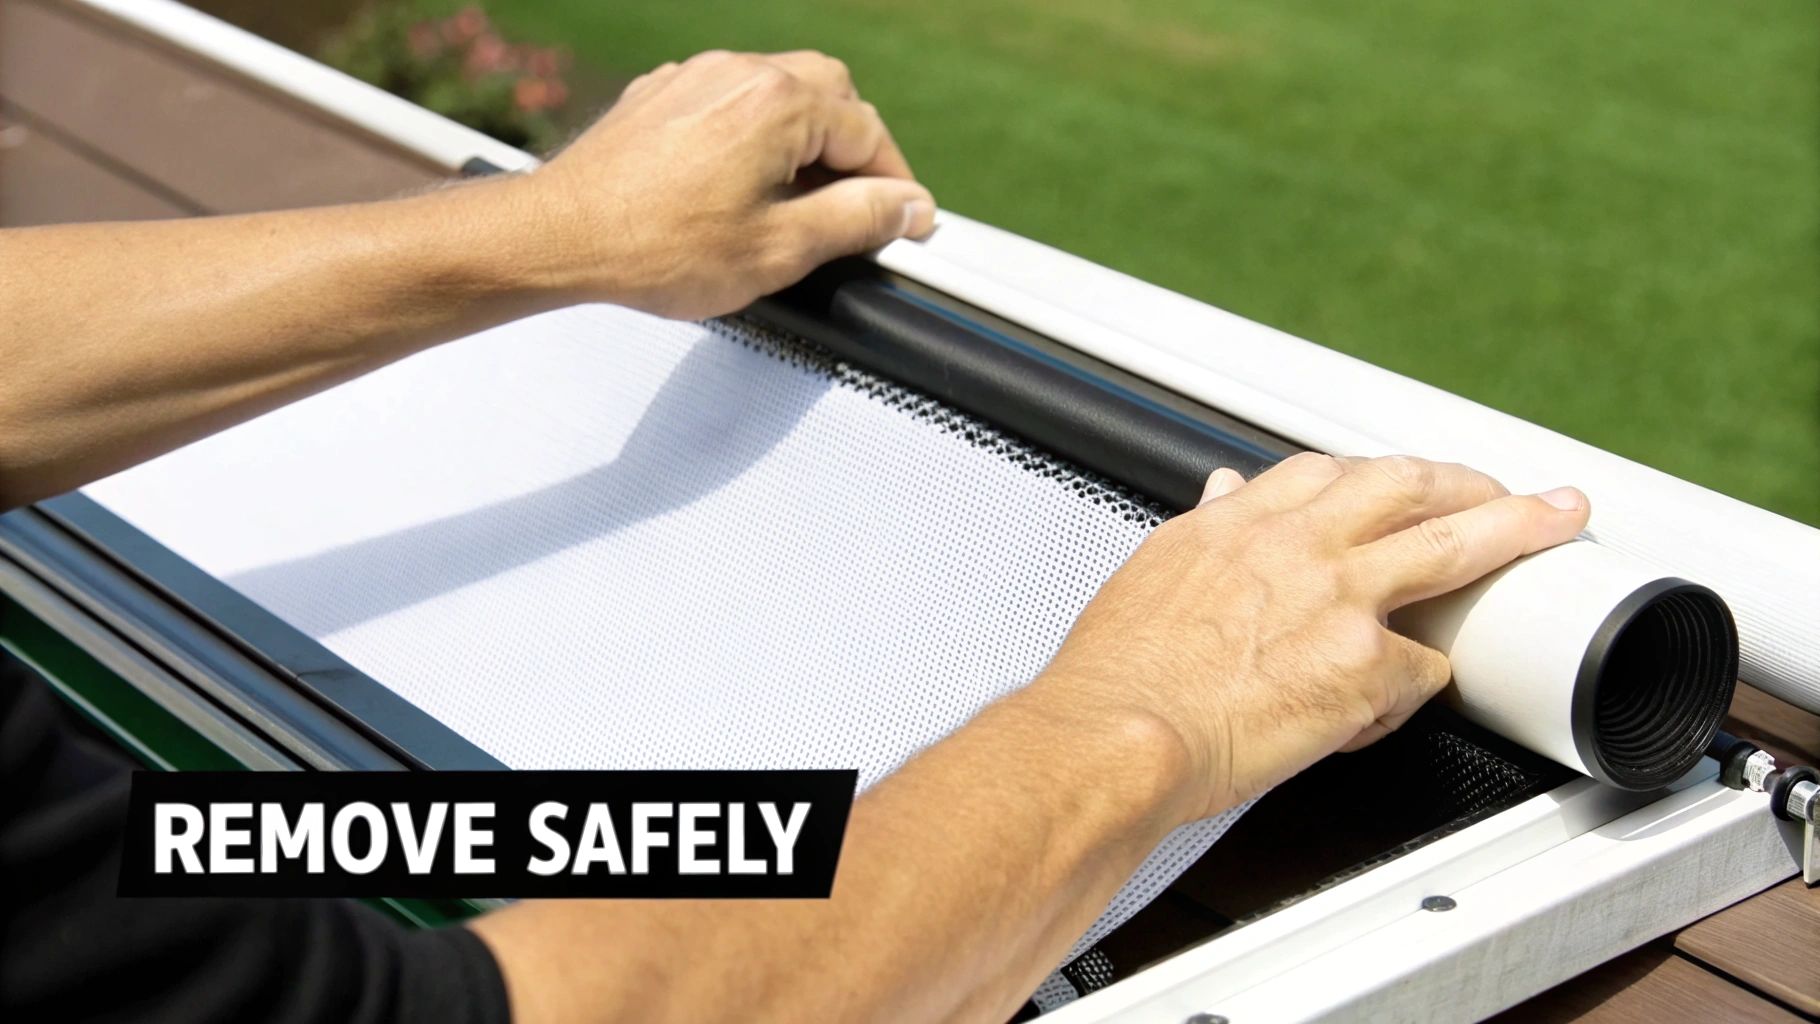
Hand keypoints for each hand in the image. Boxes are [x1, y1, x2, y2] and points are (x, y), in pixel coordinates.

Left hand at [512, 50, 935, 319]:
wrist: (559, 237)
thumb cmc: (654, 247)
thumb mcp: (780, 250)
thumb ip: (857, 221)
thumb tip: (909, 206)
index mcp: (778, 104)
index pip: (868, 133)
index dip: (896, 184)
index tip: (903, 222)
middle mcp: (739, 73)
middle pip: (830, 94)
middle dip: (852, 150)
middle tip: (854, 208)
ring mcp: (696, 76)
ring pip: (780, 91)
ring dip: (803, 139)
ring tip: (794, 203)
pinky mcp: (663, 94)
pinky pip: (731, 100)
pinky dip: (754, 135)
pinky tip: (739, 188)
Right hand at [1034, 454, 1590, 822]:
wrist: (1116, 734)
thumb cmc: (1119, 679)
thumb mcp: (1150, 575)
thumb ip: (1201, 532)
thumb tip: (1219, 492)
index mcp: (1236, 524)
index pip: (1324, 474)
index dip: (1374, 476)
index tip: (1398, 483)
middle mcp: (1294, 546)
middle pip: (1405, 486)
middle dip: (1467, 480)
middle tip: (1506, 486)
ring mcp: (1338, 599)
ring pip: (1450, 546)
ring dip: (1514, 528)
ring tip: (1556, 519)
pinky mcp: (1365, 665)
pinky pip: (1424, 673)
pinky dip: (1413, 693)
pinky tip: (1390, 710)